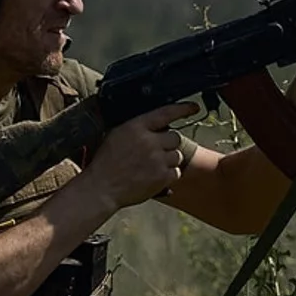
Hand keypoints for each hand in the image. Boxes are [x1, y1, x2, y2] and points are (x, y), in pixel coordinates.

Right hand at [82, 101, 199, 209]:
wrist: (102, 187)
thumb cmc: (105, 162)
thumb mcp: (116, 135)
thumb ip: (136, 128)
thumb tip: (155, 124)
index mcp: (137, 127)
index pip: (166, 113)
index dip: (183, 109)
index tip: (193, 108)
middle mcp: (149, 142)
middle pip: (175, 137)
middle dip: (168, 144)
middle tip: (156, 151)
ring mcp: (157, 160)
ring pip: (177, 155)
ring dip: (169, 160)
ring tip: (152, 166)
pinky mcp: (162, 177)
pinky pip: (176, 172)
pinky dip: (168, 175)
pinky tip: (153, 176)